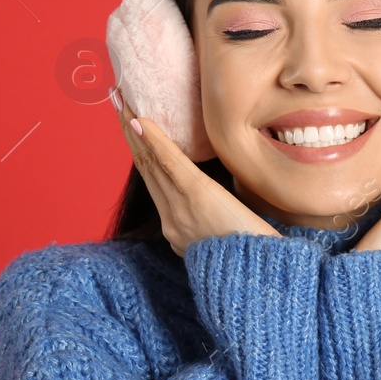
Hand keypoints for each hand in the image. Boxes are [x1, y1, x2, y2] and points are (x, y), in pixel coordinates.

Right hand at [111, 86, 281, 258]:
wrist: (262, 278)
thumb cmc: (256, 261)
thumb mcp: (230, 242)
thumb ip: (218, 225)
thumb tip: (220, 207)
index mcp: (179, 231)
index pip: (155, 185)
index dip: (140, 154)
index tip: (130, 128)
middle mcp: (172, 221)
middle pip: (146, 169)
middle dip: (129, 134)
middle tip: (117, 102)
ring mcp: (180, 209)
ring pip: (150, 163)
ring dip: (134, 129)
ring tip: (122, 101)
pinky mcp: (196, 196)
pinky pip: (169, 164)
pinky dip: (154, 140)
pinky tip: (140, 120)